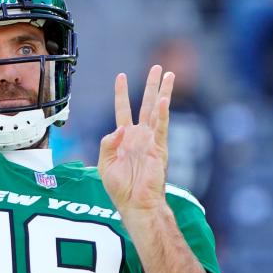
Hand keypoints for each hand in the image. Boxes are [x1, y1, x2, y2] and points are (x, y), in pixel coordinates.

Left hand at [98, 65, 174, 213]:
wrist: (135, 204)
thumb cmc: (120, 188)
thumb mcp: (104, 164)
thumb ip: (108, 143)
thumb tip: (121, 128)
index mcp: (125, 138)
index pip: (123, 110)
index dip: (121, 93)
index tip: (121, 76)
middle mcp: (140, 136)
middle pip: (146, 104)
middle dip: (151, 85)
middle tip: (157, 67)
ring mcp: (151, 141)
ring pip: (158, 111)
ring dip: (163, 92)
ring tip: (169, 75)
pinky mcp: (159, 149)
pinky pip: (161, 128)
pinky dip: (162, 114)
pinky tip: (164, 100)